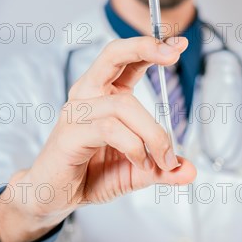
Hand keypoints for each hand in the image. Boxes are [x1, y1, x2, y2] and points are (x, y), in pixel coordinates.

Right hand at [0, 36, 196, 241]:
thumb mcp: (136, 171)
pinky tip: (140, 162)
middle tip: (172, 54)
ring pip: (124, 104)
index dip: (152, 48)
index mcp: (105, 94)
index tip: (179, 44)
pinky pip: (110, 128)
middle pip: (113, 55)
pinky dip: (134, 146)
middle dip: (145, 48)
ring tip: (163, 159)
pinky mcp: (70, 132)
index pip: (128, 60)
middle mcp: (89, 94)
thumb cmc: (88, 176)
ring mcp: (77, 111)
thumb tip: (189, 170)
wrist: (52, 197)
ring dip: (153, 133)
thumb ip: (161, 167)